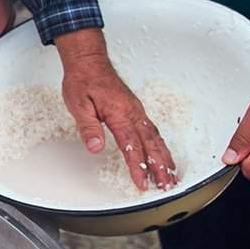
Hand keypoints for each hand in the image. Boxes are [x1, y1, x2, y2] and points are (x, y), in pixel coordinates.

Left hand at [57, 31, 177, 191]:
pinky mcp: (136, 110)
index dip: (138, 166)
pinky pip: (152, 131)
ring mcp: (136, 111)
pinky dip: (160, 146)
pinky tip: (163, 155)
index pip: (131, 145)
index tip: (142, 183)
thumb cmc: (83, 80)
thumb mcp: (78, 105)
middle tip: (167, 186)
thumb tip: (95, 147)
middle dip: (160, 167)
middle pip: (151, 144)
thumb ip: (88, 128)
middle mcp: (132, 112)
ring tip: (171, 176)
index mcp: (119, 113)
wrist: (89, 62)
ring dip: (164, 158)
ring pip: (155, 138)